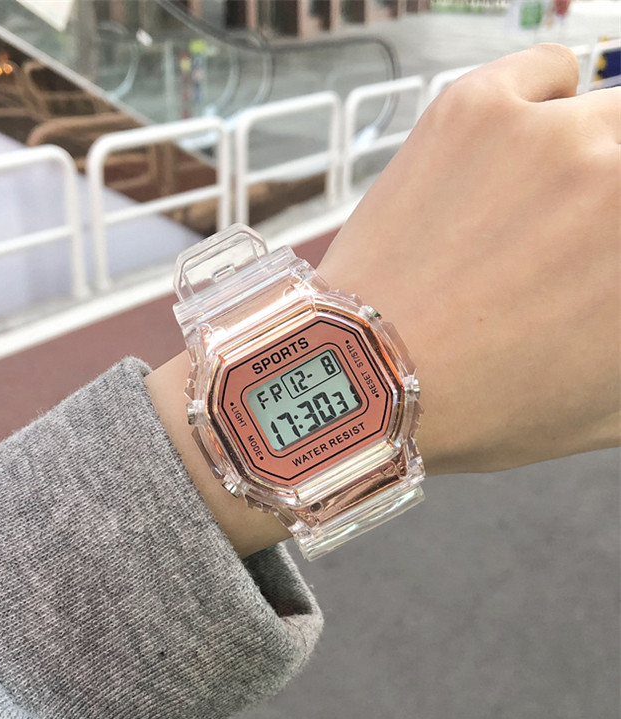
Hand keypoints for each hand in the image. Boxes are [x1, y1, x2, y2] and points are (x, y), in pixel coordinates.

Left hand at [319, 44, 620, 474]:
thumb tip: (619, 284)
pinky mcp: (478, 109)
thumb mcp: (609, 398)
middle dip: (610, 199)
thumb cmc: (480, 402)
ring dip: (589, 153)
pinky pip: (550, 72)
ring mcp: (552, 133)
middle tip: (571, 234)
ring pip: (609, 114)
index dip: (615, 242)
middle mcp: (619, 178)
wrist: (367, 375)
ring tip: (538, 206)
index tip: (601, 250)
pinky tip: (517, 151)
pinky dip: (544, 103)